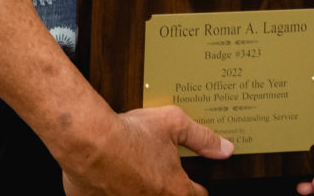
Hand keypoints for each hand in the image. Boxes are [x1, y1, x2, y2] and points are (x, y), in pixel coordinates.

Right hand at [60, 104, 232, 195]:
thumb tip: (225, 148)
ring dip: (139, 189)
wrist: (87, 141)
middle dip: (167, 189)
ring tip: (137, 171)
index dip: (198, 189)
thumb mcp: (175, 124)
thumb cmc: (129, 133)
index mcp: (173, 189)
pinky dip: (114, 189)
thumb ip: (203, 138)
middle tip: (163, 175)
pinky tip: (111, 176)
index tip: (196, 186)